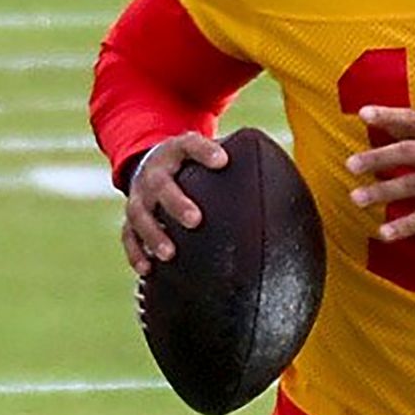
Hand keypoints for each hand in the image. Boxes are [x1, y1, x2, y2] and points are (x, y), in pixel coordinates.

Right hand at [122, 134, 227, 277]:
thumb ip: (240, 158)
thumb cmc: (192, 164)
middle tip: (195, 220)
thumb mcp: (210, 151)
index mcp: (176, 151)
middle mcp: (154, 173)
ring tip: (169, 254)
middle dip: (176, 202)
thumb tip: (286, 176)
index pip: (189, 144)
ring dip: (153, 234)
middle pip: (160, 185)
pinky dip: (136, 253)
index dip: (204, 151)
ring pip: (140, 214)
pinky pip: (128, 237)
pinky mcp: (130, 218)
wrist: (151, 163)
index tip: (223, 161)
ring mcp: (139, 197)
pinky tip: (148, 270)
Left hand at [347, 106, 414, 240]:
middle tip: (351, 165)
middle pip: (407, 151)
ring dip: (381, 192)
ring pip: (412, 183)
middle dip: (376, 158)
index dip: (389, 115)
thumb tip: (397, 131)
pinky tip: (384, 233)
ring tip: (357, 199)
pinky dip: (404, 226)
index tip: (363, 113)